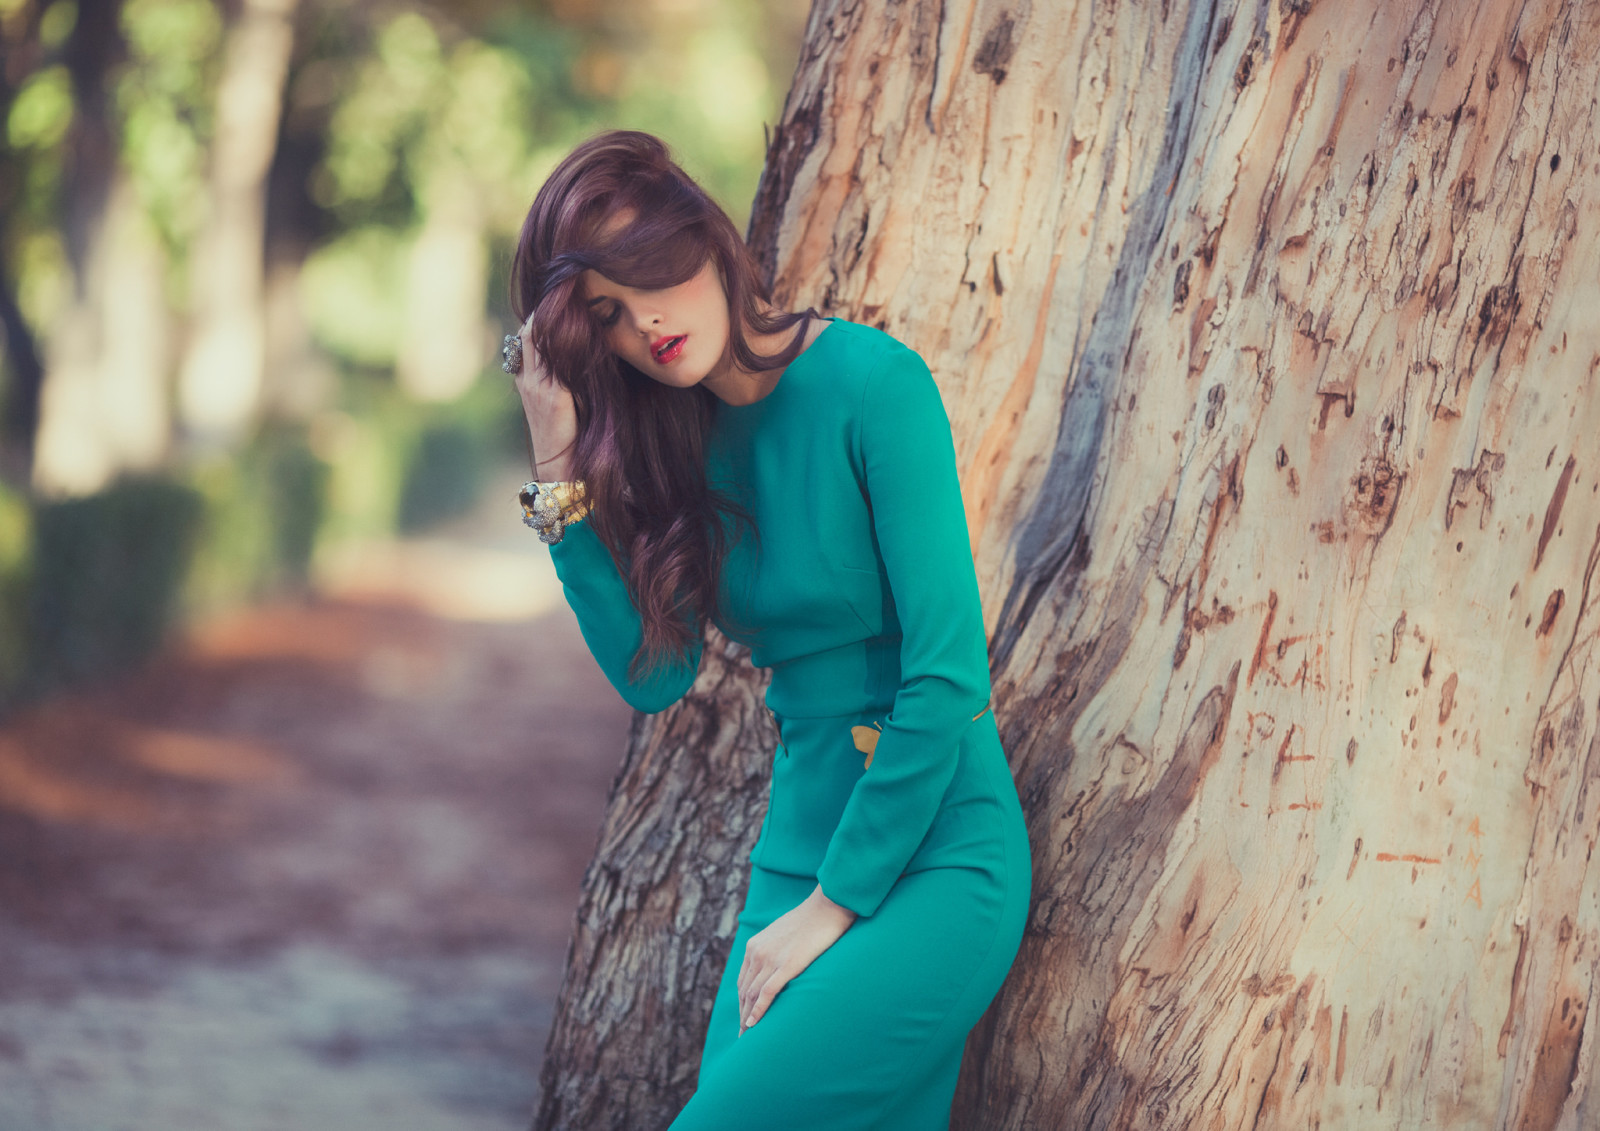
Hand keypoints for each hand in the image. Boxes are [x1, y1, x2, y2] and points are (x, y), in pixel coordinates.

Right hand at [512, 314, 577, 479]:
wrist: (559, 469)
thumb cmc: (567, 437)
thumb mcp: (561, 402)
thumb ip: (565, 378)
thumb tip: (587, 353)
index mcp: (526, 379)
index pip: (527, 335)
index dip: (542, 316)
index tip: (562, 300)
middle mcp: (527, 379)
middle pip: (530, 331)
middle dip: (549, 311)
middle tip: (572, 294)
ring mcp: (537, 387)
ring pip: (540, 340)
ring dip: (558, 321)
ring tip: (579, 304)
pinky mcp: (552, 397)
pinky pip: (557, 361)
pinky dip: (568, 344)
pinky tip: (586, 330)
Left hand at [737, 884, 855, 1033]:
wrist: (827, 906)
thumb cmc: (812, 919)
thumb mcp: (785, 932)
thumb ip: (776, 948)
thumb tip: (780, 962)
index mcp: (755, 945)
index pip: (743, 981)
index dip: (742, 1002)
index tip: (743, 1018)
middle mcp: (757, 952)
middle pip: (745, 991)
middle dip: (742, 1014)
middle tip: (743, 1035)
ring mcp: (771, 958)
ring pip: (752, 995)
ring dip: (748, 1018)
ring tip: (748, 1037)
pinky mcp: (787, 965)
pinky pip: (767, 993)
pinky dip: (758, 1011)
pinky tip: (755, 1025)